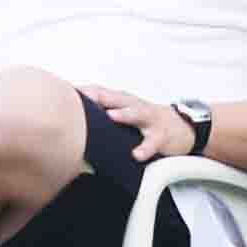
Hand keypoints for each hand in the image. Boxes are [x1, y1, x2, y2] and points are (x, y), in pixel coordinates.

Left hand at [80, 84, 197, 162]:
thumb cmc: (146, 120)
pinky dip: (144, 148)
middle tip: (80, 98)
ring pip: (135, 114)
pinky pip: (152, 141)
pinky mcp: (161, 135)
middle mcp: (133, 105)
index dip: (83, 91)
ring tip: (110, 117)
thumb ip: (103, 113)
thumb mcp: (125, 112)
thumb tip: (73, 120)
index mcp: (122, 100)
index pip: (99, 92)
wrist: (182, 127)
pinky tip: (136, 155)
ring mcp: (148, 118)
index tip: (64, 92)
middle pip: (113, 98)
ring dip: (123, 114)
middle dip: (97, 97)